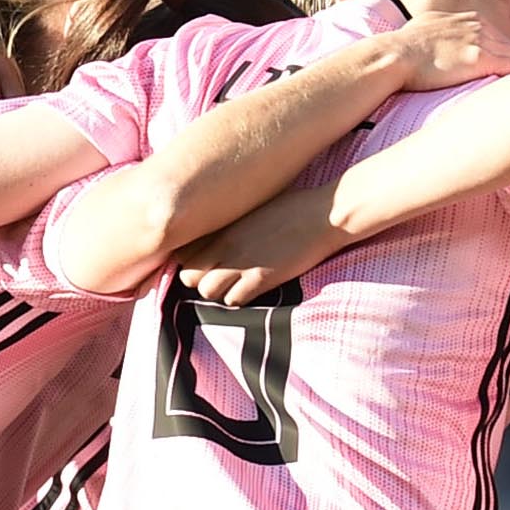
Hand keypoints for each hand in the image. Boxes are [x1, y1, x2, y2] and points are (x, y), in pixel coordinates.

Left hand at [178, 185, 352, 304]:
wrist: (326, 214)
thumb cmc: (294, 208)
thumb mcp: (253, 208)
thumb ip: (231, 224)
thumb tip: (218, 238)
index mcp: (223, 225)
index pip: (182, 251)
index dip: (191, 261)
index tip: (205, 262)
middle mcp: (226, 244)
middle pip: (188, 275)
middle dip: (201, 280)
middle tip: (221, 277)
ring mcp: (242, 262)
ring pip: (207, 291)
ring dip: (220, 292)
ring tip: (238, 284)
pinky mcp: (262, 278)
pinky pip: (233, 301)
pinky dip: (239, 299)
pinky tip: (254, 289)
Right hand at [383, 10, 509, 90]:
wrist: (395, 55)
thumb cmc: (403, 47)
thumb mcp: (425, 26)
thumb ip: (439, 29)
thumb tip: (434, 35)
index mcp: (465, 19)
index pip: (495, 35)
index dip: (504, 51)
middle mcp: (477, 25)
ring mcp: (480, 40)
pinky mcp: (480, 58)